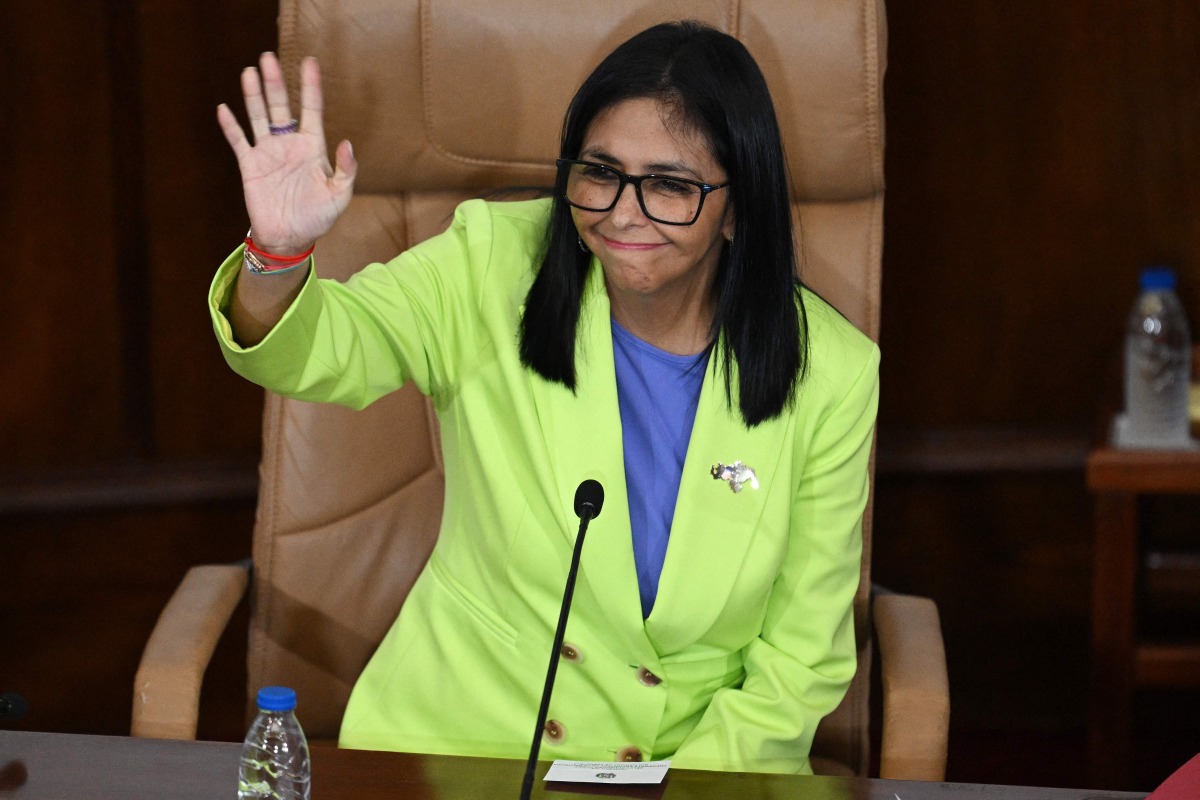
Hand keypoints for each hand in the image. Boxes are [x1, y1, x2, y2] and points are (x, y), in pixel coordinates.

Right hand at [217, 53, 355, 254]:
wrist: (290, 239)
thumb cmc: (318, 217)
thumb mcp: (339, 196)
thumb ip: (346, 170)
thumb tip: (348, 143)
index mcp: (312, 147)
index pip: (312, 109)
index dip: (311, 86)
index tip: (309, 62)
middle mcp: (289, 144)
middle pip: (281, 106)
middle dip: (275, 82)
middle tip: (268, 57)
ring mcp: (268, 153)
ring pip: (259, 116)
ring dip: (254, 95)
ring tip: (250, 71)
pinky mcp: (250, 166)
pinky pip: (239, 141)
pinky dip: (231, 126)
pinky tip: (223, 109)